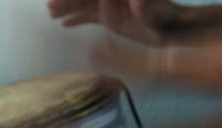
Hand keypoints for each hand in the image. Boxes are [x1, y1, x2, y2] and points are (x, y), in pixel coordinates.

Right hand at [48, 0, 182, 45]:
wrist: (172, 32)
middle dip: (67, 0)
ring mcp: (110, 6)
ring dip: (67, 8)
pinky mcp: (110, 18)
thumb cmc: (164, 19)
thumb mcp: (153, 12)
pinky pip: (89, 16)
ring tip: (51, 14)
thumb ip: (142, 6)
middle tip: (49, 6)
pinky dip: (77, 19)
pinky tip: (64, 24)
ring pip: (84, 4)